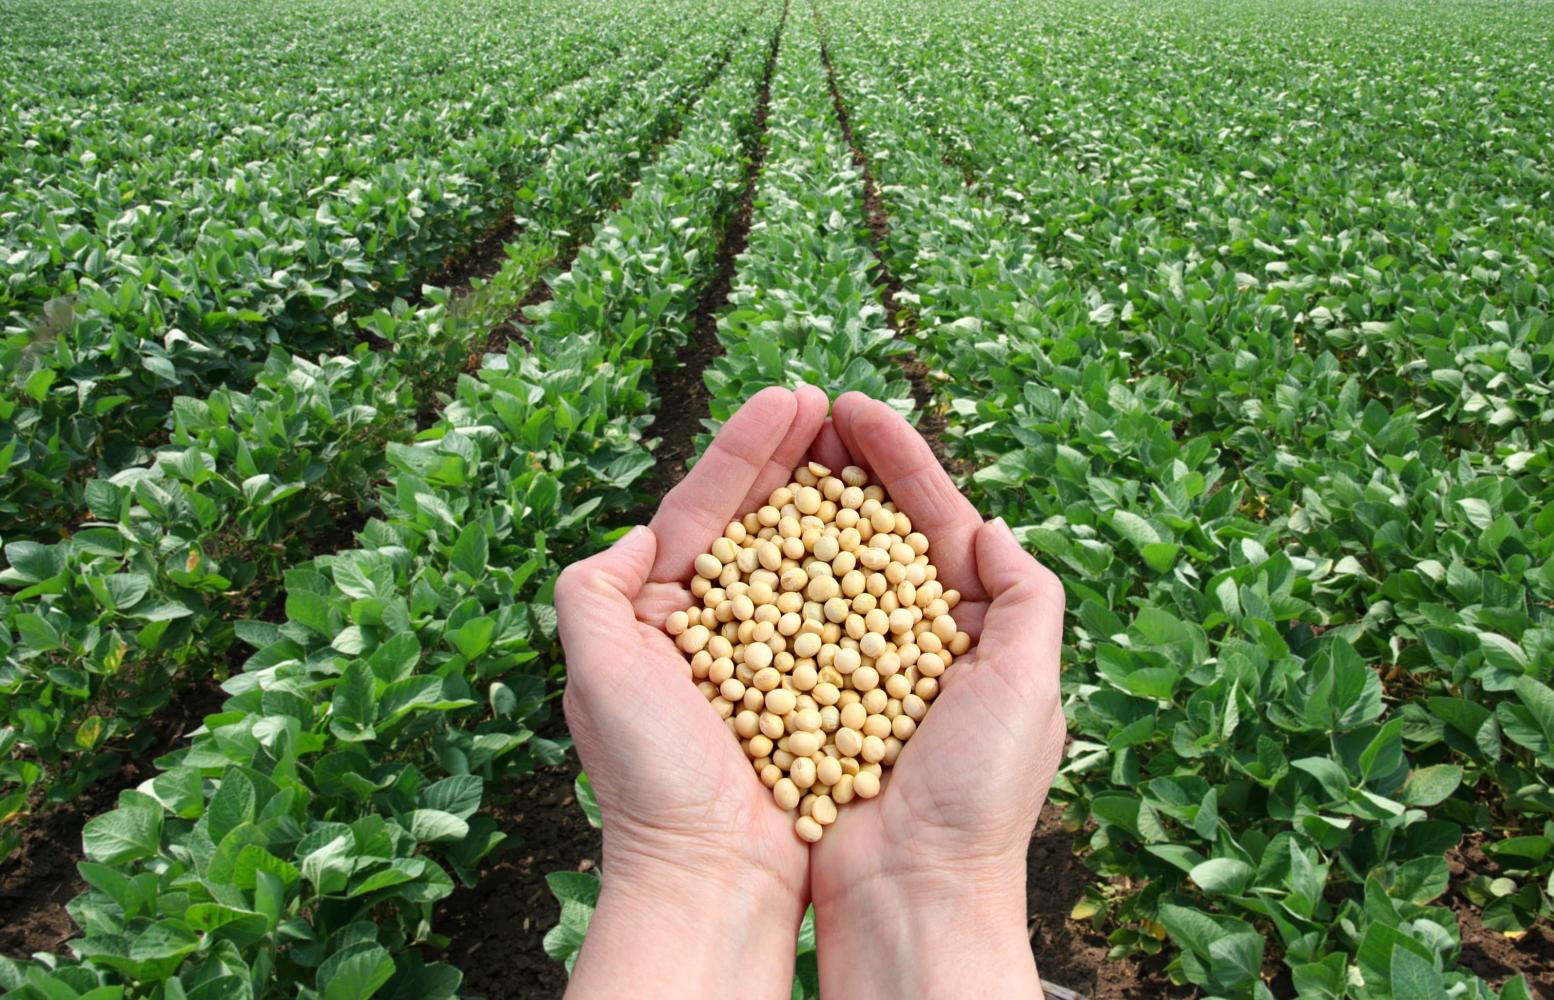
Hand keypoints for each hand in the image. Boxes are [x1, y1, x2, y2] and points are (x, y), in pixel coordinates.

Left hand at [554, 386, 829, 998]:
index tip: (791, 397)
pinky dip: (861, 568)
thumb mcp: (596, 672)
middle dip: (791, 458)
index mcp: (658, 614)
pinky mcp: (815, 688)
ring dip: (830, 498)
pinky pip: (840, 615)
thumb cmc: (649, 778)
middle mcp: (714, 628)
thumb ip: (593, 590)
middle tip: (830, 403)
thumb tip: (637, 534)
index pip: (703, 510)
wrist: (711, 875)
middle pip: (757, 522)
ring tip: (862, 444)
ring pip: (803, 557)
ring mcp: (768, 656)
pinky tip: (888, 531)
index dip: (745, 449)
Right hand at [805, 392, 1066, 999]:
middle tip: (802, 408)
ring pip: (818, 566)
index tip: (853, 406)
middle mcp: (907, 641)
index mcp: (970, 630)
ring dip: (795, 504)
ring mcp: (848, 666)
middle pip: (871, 529)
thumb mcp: (1028, 687)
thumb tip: (988, 523)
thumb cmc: (977, 797)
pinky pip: (774, 622)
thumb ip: (1025, 597)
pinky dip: (758, 575)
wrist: (909, 896)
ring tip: (766, 450)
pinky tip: (735, 534)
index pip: (933, 519)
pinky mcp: (797, 697)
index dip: (898, 459)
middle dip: (840, 467)